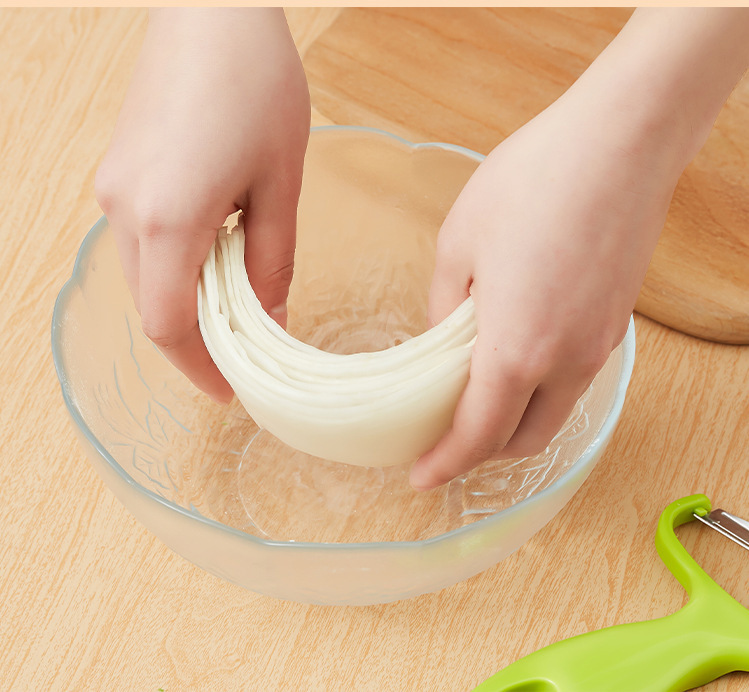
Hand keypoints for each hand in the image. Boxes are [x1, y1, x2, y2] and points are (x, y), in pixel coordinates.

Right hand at [95, 8, 309, 402]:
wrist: (212, 9)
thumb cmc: (256, 85)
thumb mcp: (281, 186)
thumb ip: (273, 262)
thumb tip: (272, 319)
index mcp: (168, 219)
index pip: (168, 325)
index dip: (200, 368)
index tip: (232, 391)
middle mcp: (124, 210)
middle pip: (152, 305)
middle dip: (197, 341)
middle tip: (245, 355)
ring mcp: (113, 189)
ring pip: (144, 276)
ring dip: (189, 301)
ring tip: (240, 305)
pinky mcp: (118, 172)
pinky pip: (142, 242)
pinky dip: (176, 267)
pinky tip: (216, 256)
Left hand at [409, 83, 686, 489]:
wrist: (620, 142)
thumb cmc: (533, 183)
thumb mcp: (458, 243)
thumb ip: (444, 306)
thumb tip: (444, 337)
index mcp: (517, 350)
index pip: (477, 435)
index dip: (446, 464)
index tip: (421, 477)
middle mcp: (566, 362)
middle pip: (523, 440)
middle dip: (481, 452)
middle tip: (444, 438)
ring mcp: (597, 346)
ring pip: (553, 414)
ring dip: (513, 422)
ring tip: (475, 399)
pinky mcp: (614, 324)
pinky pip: (572, 380)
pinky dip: (540, 391)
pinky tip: (515, 357)